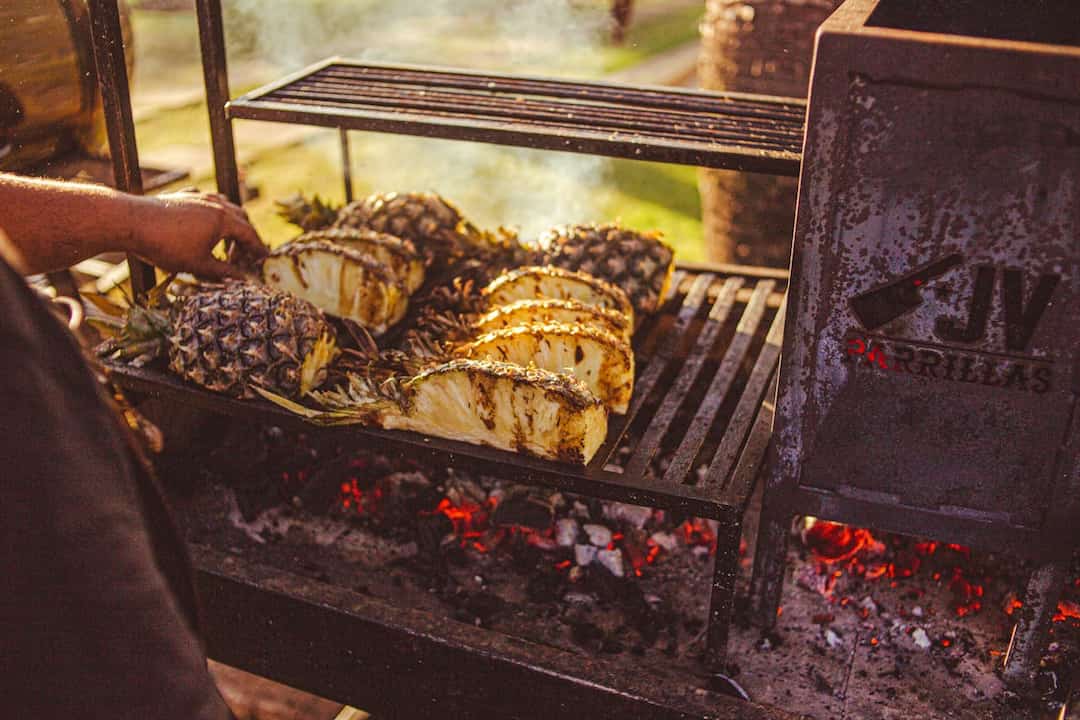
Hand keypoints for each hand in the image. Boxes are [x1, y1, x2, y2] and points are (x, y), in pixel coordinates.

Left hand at [131, 189, 266, 279]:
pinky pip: (205, 200)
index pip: (249, 234)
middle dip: (246, 236)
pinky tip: (204, 222)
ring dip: (230, 223)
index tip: (263, 260)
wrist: (130, 222)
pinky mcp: (181, 196)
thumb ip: (223, 273)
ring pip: (224, 205)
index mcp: (223, 220)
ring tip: (225, 240)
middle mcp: (214, 204)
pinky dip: (212, 212)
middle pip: (241, 218)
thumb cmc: (165, 245)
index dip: (258, 249)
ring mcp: (197, 197)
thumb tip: (242, 280)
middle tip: (244, 255)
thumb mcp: (198, 265)